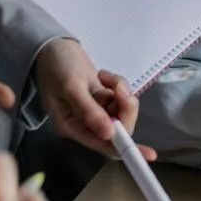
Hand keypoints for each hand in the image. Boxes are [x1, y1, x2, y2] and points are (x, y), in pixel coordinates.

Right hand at [32, 39, 152, 158]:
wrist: (52, 46)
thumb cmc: (54, 66)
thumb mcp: (71, 87)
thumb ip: (89, 111)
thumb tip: (109, 134)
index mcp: (73, 127)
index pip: (104, 146)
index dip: (127, 149)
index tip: (148, 154)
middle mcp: (85, 122)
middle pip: (119, 127)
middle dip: (125, 109)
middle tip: (118, 89)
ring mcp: (95, 109)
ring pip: (122, 111)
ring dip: (122, 94)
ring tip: (105, 78)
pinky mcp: (101, 97)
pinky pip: (120, 97)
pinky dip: (118, 85)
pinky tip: (103, 75)